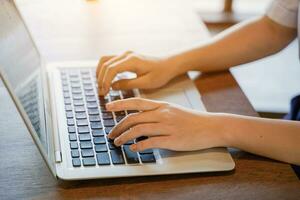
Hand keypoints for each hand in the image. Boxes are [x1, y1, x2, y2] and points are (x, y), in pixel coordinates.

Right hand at [96, 51, 180, 94]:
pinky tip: (106, 80)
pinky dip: (105, 69)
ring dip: (100, 73)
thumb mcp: (146, 83)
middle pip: (105, 64)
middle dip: (100, 79)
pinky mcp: (126, 57)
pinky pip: (110, 60)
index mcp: (132, 61)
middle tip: (101, 93)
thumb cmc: (160, 74)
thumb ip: (128, 84)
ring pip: (105, 60)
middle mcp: (126, 55)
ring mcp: (125, 54)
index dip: (105, 81)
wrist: (168, 65)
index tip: (105, 93)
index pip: (111, 69)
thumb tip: (112, 86)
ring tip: (101, 86)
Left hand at [106, 98, 227, 151]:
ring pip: (138, 130)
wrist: (211, 127)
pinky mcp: (172, 140)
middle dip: (118, 126)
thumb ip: (157, 113)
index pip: (136, 102)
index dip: (120, 104)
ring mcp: (166, 127)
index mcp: (162, 106)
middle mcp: (162, 114)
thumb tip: (141, 120)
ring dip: (124, 137)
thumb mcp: (174, 110)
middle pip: (133, 118)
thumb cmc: (193, 120)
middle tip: (111, 133)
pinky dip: (139, 146)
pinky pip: (150, 143)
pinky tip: (133, 149)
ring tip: (117, 142)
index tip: (108, 107)